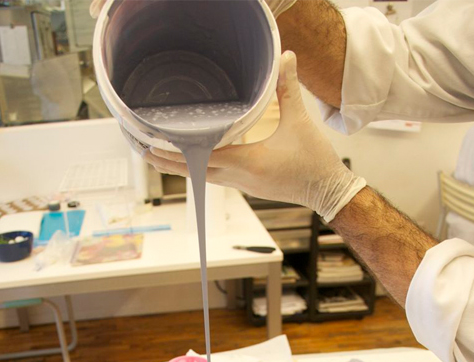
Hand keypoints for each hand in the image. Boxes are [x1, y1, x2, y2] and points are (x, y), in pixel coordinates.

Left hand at [136, 51, 367, 218]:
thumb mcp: (301, 122)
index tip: (157, 144)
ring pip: (202, 176)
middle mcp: (240, 177)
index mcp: (249, 162)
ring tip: (158, 155)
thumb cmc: (316, 161)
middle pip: (194, 171)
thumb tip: (285, 57)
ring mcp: (242, 184)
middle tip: (144, 149)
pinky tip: (190, 160)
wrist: (329, 191)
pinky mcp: (247, 186)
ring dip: (180, 166)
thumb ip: (288, 88)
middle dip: (168, 161)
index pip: (204, 156)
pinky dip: (198, 168)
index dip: (178, 151)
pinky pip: (214, 177)